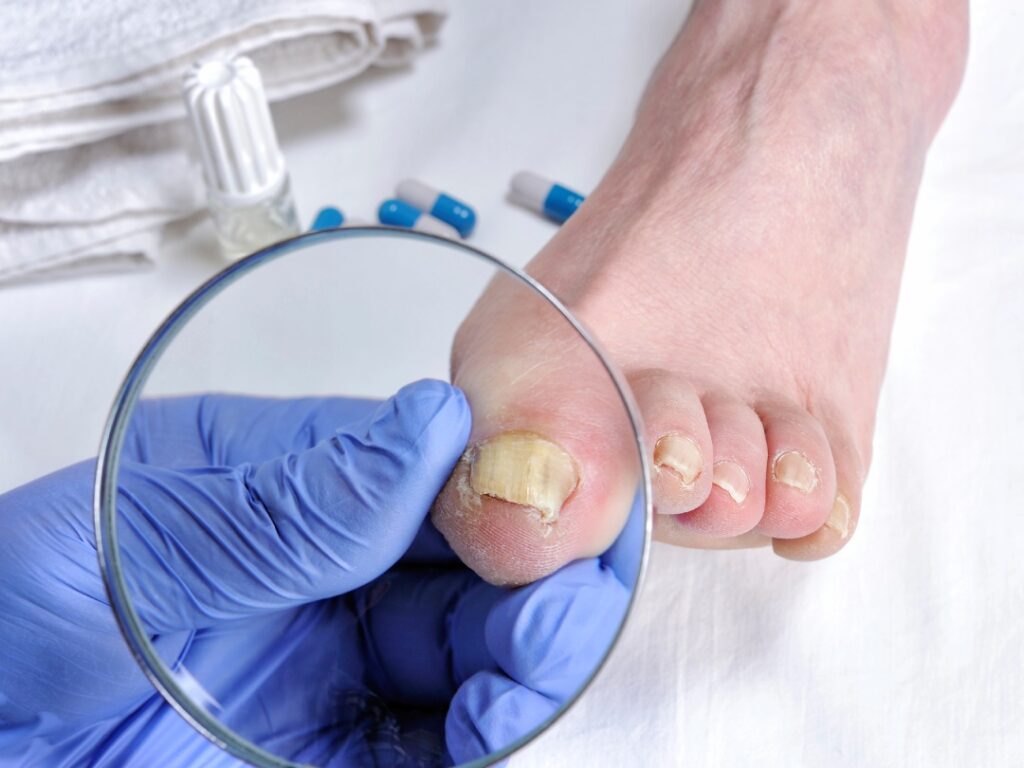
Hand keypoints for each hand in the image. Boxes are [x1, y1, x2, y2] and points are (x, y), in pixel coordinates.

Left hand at [0, 380, 632, 766]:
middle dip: (526, 582)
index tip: (547, 508)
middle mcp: (321, 571)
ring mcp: (328, 664)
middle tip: (561, 604)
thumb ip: (291, 501)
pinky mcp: (323, 750)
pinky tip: (493, 727)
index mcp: (282, 485)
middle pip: (463, 567)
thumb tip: (432, 423)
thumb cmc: (5, 609)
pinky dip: (476, 737)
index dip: (496, 486)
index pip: (422, 470)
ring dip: (518, 662)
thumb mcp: (140, 538)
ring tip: (533, 669)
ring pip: (463, 657)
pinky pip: (426, 745)